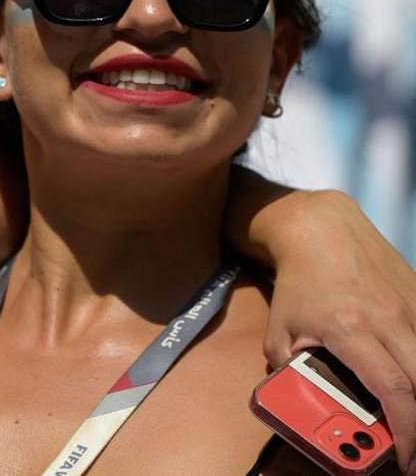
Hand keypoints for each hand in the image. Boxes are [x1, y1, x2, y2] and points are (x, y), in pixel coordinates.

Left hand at [263, 190, 415, 472]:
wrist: (319, 229)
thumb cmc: (299, 282)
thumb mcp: (280, 328)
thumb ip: (287, 368)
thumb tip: (297, 400)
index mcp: (351, 329)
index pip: (393, 389)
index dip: (407, 429)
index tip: (407, 457)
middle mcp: (388, 318)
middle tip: (415, 449)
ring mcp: (409, 306)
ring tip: (414, 418)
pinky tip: (414, 376)